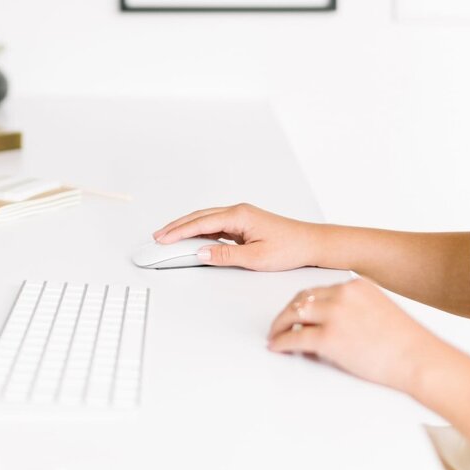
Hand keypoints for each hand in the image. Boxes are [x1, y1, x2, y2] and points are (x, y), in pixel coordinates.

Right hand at [153, 203, 321, 270]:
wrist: (311, 243)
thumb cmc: (290, 248)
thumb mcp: (255, 258)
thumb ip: (225, 255)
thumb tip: (200, 253)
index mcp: (239, 215)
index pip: (200, 222)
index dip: (178, 231)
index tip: (162, 239)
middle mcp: (238, 212)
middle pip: (199, 217)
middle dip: (176, 226)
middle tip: (158, 237)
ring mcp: (240, 217)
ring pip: (206, 220)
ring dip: (187, 228)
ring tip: (169, 237)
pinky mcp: (243, 224)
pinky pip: (215, 225)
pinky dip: (200, 231)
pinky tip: (192, 239)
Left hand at [267, 277, 436, 391]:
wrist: (420, 359)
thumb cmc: (408, 343)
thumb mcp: (380, 311)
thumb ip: (355, 310)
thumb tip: (330, 324)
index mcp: (356, 286)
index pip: (319, 290)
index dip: (304, 304)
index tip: (297, 312)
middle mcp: (342, 295)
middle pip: (302, 299)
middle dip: (288, 312)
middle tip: (279, 324)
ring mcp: (334, 315)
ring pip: (293, 315)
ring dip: (280, 325)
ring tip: (275, 335)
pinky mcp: (328, 338)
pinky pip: (295, 338)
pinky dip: (281, 342)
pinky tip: (277, 347)